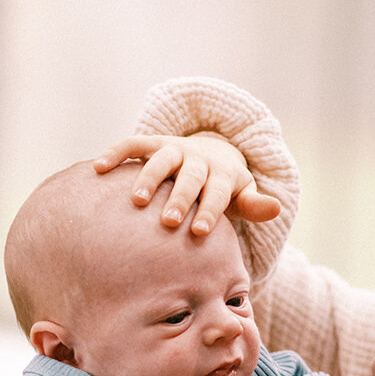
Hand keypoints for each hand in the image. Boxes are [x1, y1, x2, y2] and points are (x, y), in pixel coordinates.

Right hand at [95, 132, 279, 234]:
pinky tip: (98, 168)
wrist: (209, 153)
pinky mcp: (152, 143)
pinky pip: (133, 145)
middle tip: (168, 220)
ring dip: (148, 178)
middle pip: (190, 176)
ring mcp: (173, 149)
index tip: (199, 232)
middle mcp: (197, 159)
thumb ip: (254, 204)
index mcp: (221, 174)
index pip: (217, 192)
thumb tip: (276, 209)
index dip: (209, 210)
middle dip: (180, 197)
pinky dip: (116, 153)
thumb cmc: (223, 187)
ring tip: (136, 200)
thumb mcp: (242, 194)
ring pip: (161, 160)